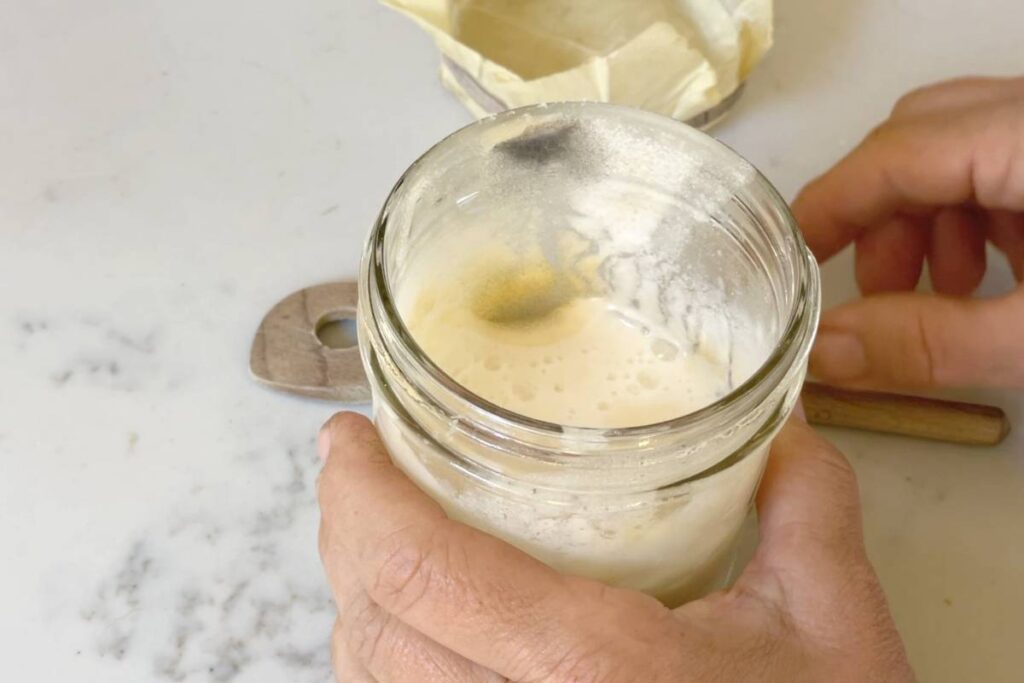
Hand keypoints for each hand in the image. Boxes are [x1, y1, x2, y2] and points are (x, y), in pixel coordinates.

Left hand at [317, 413, 912, 681]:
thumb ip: (805, 505)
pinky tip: (410, 621)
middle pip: (370, 619)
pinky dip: (382, 657)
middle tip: (358, 467)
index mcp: (593, 669)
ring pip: (367, 678)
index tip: (349, 438)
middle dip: (345, 528)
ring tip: (375, 529)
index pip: (420, 567)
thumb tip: (785, 424)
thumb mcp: (833, 625)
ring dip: (356, 594)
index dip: (360, 493)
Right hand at [793, 76, 1023, 388]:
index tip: (788, 263)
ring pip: (960, 145)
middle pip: (918, 137)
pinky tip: (994, 273)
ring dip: (927, 218)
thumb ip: (935, 343)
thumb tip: (826, 353)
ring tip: (944, 295)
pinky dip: (976, 212)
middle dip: (880, 217)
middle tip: (878, 293)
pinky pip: (1003, 156)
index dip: (829, 208)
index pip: (893, 152)